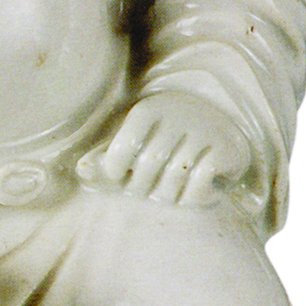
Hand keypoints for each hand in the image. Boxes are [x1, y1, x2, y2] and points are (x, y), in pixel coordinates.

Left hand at [76, 93, 250, 206]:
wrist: (220, 129)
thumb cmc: (167, 140)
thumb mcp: (137, 142)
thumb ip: (107, 158)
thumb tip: (81, 171)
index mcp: (149, 110)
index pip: (122, 148)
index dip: (115, 172)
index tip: (121, 178)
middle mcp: (177, 114)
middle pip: (149, 164)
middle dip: (142, 188)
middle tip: (145, 193)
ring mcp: (204, 129)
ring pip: (175, 174)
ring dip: (168, 195)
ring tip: (166, 195)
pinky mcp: (225, 147)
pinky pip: (201, 180)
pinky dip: (193, 196)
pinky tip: (191, 195)